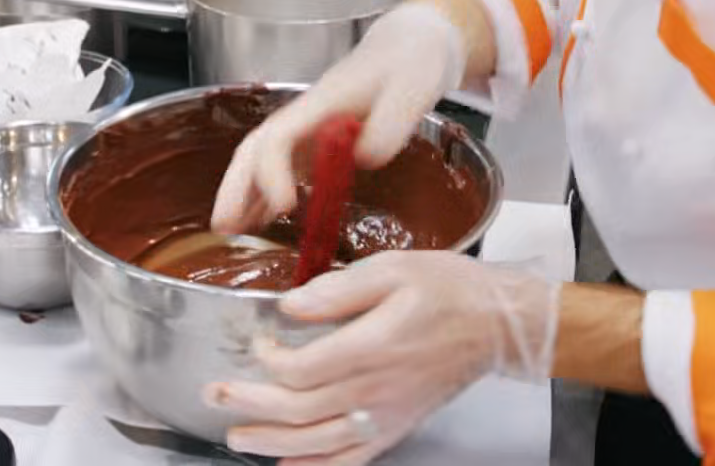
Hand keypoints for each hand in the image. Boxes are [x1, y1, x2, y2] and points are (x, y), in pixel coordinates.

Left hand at [207, 252, 559, 464]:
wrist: (498, 324)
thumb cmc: (450, 290)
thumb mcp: (393, 268)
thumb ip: (338, 288)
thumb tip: (292, 305)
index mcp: (372, 348)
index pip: (301, 369)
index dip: (268, 361)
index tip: (258, 343)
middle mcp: (376, 390)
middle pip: (299, 409)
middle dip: (249, 404)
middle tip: (216, 394)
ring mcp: (387, 415)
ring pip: (317, 443)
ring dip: (271, 443)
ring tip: (238, 437)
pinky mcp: (397, 427)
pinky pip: (352, 459)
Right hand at [211, 3, 465, 233]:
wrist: (411, 44)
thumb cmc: (411, 61)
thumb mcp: (413, 89)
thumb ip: (390, 124)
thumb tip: (362, 159)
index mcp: (323, 103)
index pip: (279, 137)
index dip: (272, 172)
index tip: (285, 205)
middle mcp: (308, 116)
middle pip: (256, 148)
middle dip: (235, 186)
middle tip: (223, 226)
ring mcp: (311, 128)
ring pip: (262, 158)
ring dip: (242, 192)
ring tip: (229, 230)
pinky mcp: (321, 139)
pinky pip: (283, 167)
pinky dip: (266, 192)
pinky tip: (262, 218)